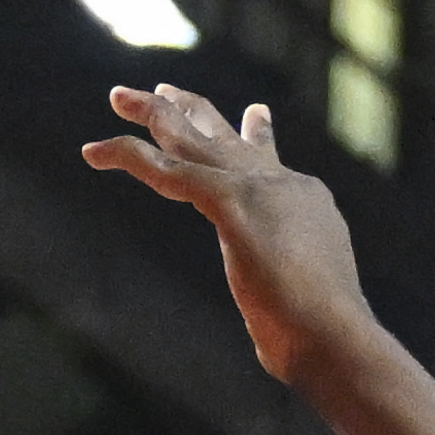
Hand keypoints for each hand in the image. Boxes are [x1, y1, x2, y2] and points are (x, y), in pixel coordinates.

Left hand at [79, 80, 383, 390]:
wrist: (337, 335)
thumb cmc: (321, 342)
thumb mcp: (301, 309)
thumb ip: (281, 307)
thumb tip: (277, 344)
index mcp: (304, 202)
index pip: (266, 163)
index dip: (251, 139)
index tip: (252, 117)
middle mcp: (283, 184)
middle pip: (228, 137)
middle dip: (193, 110)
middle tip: (165, 90)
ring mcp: (259, 189)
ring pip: (195, 139)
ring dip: (153, 114)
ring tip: (118, 97)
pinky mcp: (234, 203)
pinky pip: (171, 170)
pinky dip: (129, 157)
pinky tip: (97, 150)